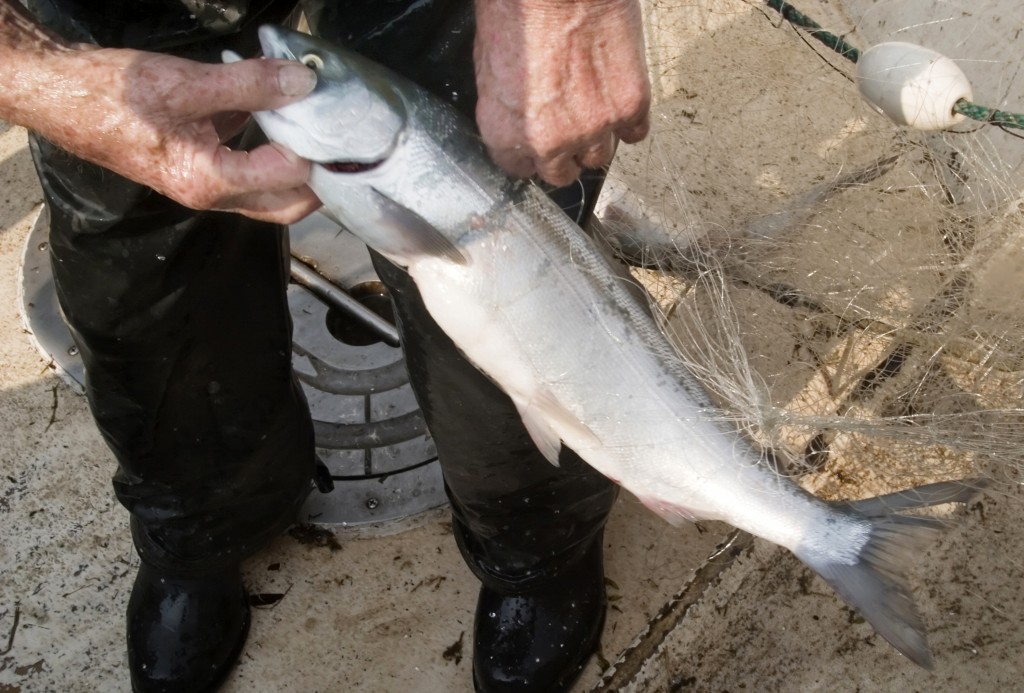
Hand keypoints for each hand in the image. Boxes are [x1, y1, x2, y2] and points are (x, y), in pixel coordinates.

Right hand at [3, 40, 319, 222]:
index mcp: (209, 181)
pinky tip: (275, 113)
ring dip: (294, 164)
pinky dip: (268, 147)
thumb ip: (250, 85)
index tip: (329, 115)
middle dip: (317, 178)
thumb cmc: (112, 94)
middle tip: (337, 140)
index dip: (315, 148)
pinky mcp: (198, 168)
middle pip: (286, 205)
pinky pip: (246, 167)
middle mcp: (210, 194)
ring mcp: (204, 185)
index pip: (287, 178)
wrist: (61, 96)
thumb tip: (302, 82)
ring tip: (313, 126)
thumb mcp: (187, 83)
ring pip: (268, 190)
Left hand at [473, 0, 650, 185]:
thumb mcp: (488, 63)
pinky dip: (629, 123)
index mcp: (506, 131)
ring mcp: (593, 128)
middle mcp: (549, 141)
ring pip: (599, 158)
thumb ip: (505, 104)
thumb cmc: (519, 9)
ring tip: (593, 108)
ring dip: (596, 139)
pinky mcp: (629, 107)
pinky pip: (635, 134)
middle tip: (567, 127)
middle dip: (564, 154)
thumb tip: (518, 116)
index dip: (529, 155)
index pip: (519, 170)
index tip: (536, 146)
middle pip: (561, 174)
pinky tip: (618, 102)